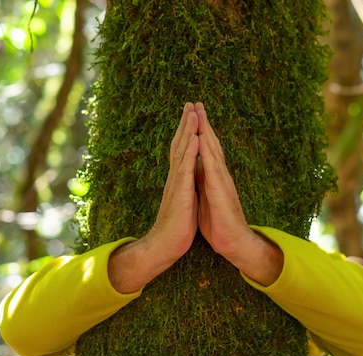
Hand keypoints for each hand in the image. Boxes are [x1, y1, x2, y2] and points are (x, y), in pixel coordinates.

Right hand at [148, 102, 199, 260]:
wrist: (166, 244)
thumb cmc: (176, 225)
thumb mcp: (183, 200)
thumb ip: (185, 185)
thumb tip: (189, 175)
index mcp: (178, 179)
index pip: (182, 150)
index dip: (186, 132)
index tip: (191, 114)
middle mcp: (175, 177)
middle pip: (180, 144)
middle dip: (186, 124)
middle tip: (190, 103)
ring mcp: (177, 184)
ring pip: (182, 152)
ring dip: (188, 131)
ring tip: (193, 113)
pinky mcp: (181, 193)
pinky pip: (186, 169)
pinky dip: (191, 152)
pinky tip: (196, 139)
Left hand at [195, 103, 282, 285]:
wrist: (232, 241)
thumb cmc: (218, 223)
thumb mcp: (205, 197)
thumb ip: (201, 182)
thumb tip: (195, 171)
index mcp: (213, 177)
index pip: (206, 149)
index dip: (199, 131)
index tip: (193, 115)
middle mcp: (219, 175)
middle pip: (211, 144)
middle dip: (203, 123)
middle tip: (197, 103)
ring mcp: (222, 181)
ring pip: (213, 150)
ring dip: (206, 131)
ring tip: (200, 113)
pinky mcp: (221, 191)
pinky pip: (213, 168)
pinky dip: (207, 153)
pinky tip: (202, 140)